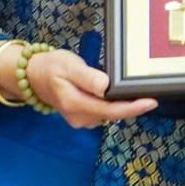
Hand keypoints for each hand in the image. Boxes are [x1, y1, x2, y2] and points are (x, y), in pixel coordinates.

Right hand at [23, 49, 157, 128]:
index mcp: (74, 103)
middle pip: (112, 114)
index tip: (151, 102)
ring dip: (121, 104)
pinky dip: (112, 104)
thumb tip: (105, 86)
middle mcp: (78, 117)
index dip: (131, 108)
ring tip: (134, 90)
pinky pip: (103, 113)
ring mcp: (80, 120)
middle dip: (131, 105)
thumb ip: (86, 76)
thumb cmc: (51, 66)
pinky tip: (117, 94)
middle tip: (150, 91)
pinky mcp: (82, 118)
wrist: (34, 77)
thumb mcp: (68, 64)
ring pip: (109, 114)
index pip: (109, 110)